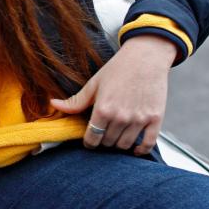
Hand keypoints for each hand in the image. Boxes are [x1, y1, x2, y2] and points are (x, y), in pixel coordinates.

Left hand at [50, 35, 176, 155]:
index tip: (89, 140)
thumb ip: (76, 100)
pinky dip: (141, 150)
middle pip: (108, 143)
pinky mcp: (155, 119)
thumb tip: (53, 104)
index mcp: (103, 109)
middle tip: (103, 133)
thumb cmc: (118, 69)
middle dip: (103, 140)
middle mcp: (121, 117)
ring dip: (119, 143)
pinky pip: (148, 144)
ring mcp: (139, 119)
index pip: (92, 138)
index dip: (89, 142)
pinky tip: (135, 148)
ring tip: (116, 135)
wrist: (145, 58)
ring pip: (125, 145)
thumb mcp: (93, 84)